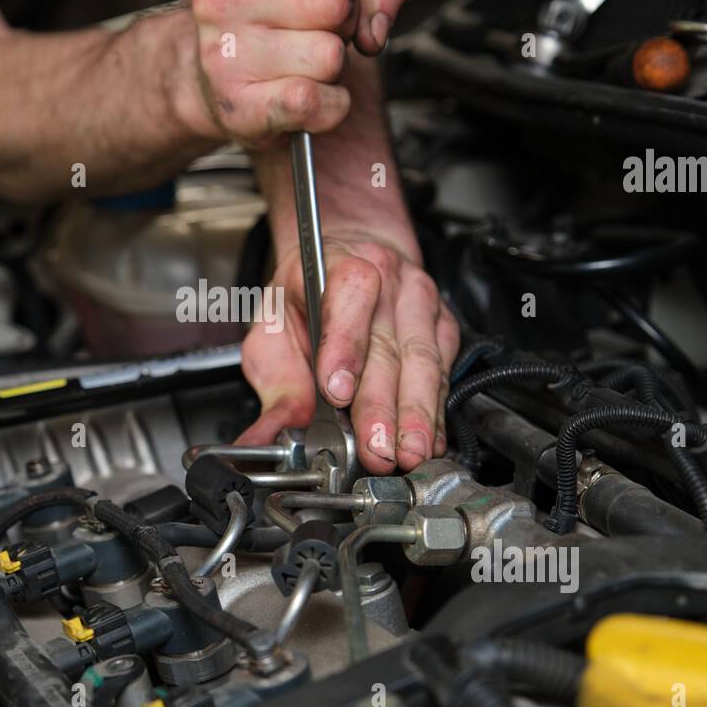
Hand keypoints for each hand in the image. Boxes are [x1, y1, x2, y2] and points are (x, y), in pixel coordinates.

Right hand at [190, 0, 409, 147]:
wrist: (222, 81)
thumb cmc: (276, 17)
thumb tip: (375, 29)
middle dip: (344, 19)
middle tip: (316, 29)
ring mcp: (223, 54)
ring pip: (331, 55)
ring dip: (334, 65)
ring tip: (303, 61)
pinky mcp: (238, 108)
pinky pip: (313, 103)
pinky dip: (330, 106)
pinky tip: (308, 96)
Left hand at [237, 230, 460, 474]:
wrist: (350, 254)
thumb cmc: (309, 294)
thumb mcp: (274, 327)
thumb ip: (274, 385)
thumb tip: (263, 437)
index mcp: (338, 266)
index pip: (348, 300)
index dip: (344, 347)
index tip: (336, 392)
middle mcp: (387, 279)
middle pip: (387, 347)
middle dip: (381, 406)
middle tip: (376, 448)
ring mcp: (419, 301)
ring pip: (422, 362)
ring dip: (415, 414)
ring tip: (408, 452)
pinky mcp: (443, 323)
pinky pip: (444, 370)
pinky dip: (436, 410)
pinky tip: (429, 438)